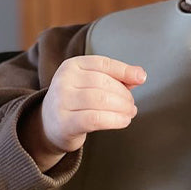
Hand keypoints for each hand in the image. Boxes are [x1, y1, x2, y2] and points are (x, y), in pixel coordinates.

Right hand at [20, 56, 145, 169]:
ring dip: (122, 107)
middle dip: (124, 94)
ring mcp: (62, 101)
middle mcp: (63, 80)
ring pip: (100, 100)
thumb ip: (115, 78)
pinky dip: (115, 120)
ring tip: (129, 113)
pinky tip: (123, 121)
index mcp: (71, 66)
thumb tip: (140, 75)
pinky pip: (96, 119)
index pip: (102, 64)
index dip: (124, 70)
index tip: (141, 78)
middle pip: (103, 83)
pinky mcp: (64, 123)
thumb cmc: (77, 102)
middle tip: (131, 104)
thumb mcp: (91, 84)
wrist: (49, 125)